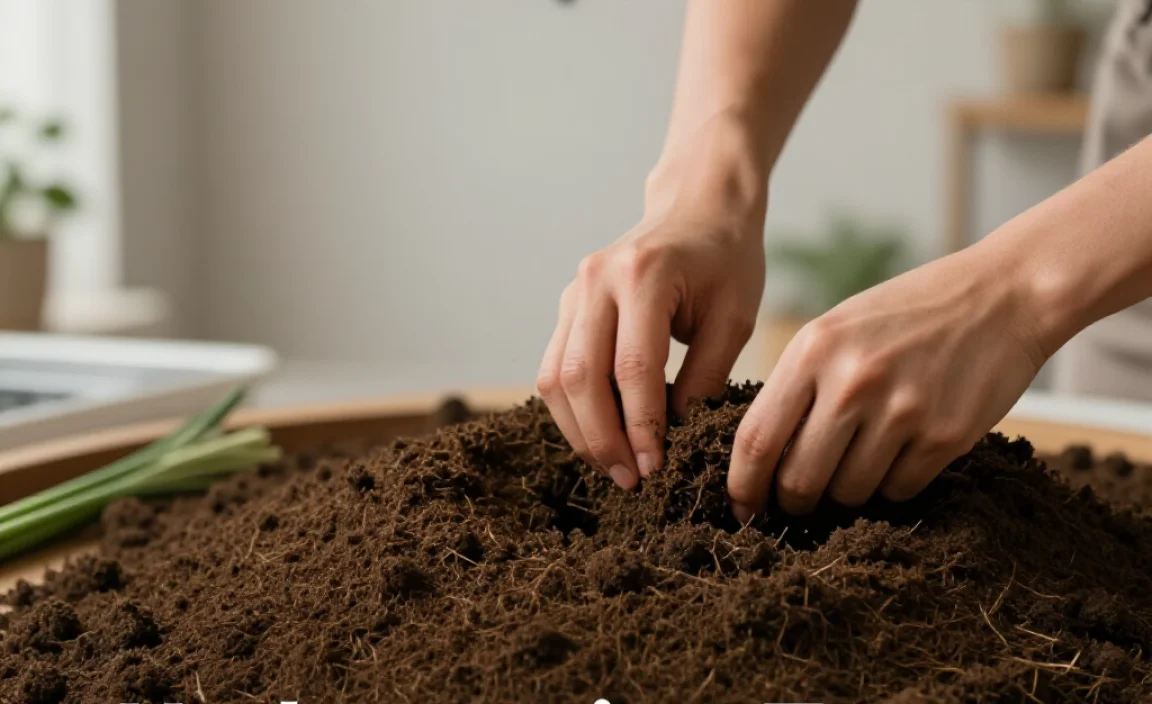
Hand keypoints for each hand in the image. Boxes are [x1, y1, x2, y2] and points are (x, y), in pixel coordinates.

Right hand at [537, 118, 767, 488]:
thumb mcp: (733, 318)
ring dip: (579, 431)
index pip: (633, 368)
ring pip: (554, 377)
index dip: (641, 426)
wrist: (697, 208)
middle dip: (603, 439)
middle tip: (631, 481)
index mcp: (644, 275)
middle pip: (581, 377)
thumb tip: (674, 438)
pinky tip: (599, 435)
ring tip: (613, 467)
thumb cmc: (726, 260)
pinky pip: (553, 368)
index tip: (656, 468)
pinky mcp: (566, 306)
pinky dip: (570, 410)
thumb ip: (705, 377)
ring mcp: (574, 291)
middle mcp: (596, 280)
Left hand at [727, 244, 1048, 518]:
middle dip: (792, 501)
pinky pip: (898, 490)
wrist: (1004, 296)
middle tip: (798, 500)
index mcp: (814, 350)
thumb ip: (799, 384)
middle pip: (799, 479)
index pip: (757, 439)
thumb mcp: (838, 329)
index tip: (741, 506)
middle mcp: (852, 381)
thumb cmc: (909, 314)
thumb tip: (760, 456)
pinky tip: (900, 454)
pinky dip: (891, 485)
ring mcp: (901, 411)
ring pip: (848, 492)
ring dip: (845, 494)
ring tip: (858, 463)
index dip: (743, 485)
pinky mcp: (945, 437)